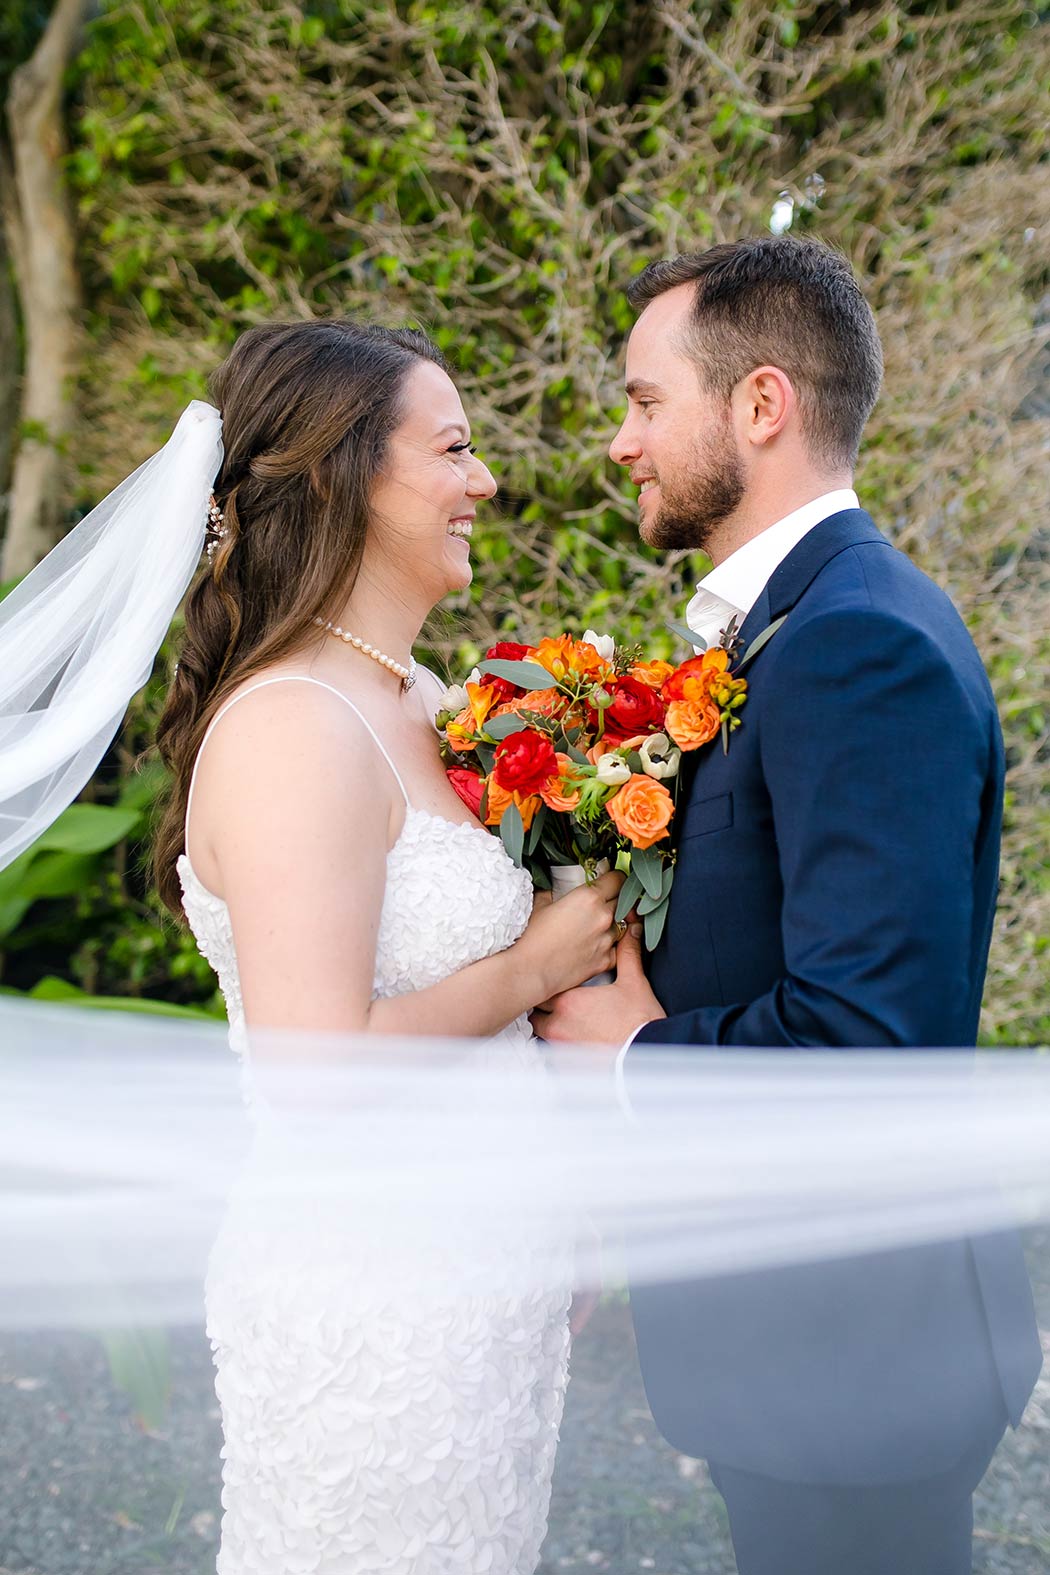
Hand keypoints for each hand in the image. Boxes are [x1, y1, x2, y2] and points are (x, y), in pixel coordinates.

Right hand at [517, 870, 624, 1002]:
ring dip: (613, 923)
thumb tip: (557, 888)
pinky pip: (617, 948)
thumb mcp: (540, 903)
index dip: (614, 878)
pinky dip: (610, 945)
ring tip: (595, 926)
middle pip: (623, 900)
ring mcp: (607, 940)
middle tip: (602, 902)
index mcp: (588, 897)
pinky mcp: (605, 960)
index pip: (617, 879)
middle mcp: (603, 917)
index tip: (610, 881)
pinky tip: (595, 945)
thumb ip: (555, 891)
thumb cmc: (531, 938)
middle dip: (615, 899)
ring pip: (623, 924)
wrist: (530, 971)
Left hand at [530, 920, 664, 1047]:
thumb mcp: (634, 983)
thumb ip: (628, 955)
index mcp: (569, 1001)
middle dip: (544, 1006)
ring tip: (564, 1022)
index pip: (543, 987)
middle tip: (558, 1001)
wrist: (647, 1054)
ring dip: (549, 1026)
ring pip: (542, 1033)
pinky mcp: (568, 1065)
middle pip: (537, 1012)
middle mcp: (558, 1025)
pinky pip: (553, 1053)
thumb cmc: (640, 1021)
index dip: (549, 984)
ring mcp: (561, 1047)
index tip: (555, 982)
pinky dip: (559, 1046)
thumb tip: (631, 931)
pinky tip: (573, 1042)